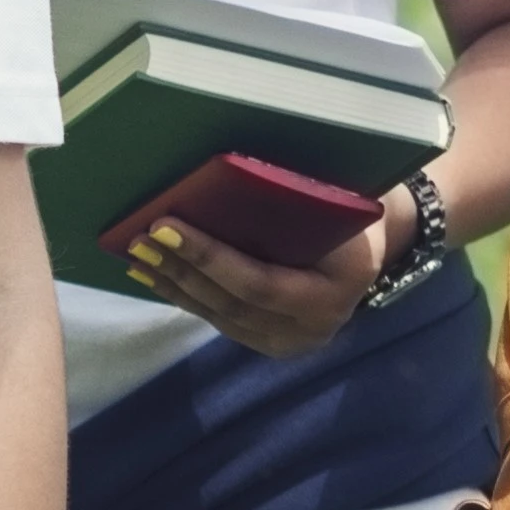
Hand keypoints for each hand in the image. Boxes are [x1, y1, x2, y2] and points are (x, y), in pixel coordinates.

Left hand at [127, 204, 392, 357]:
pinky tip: (156, 278)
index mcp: (340, 285)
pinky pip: (222, 322)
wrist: (371, 241)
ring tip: (138, 258)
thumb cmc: (351, 203)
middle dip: (181, 270)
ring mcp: (295, 341)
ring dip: (174, 287)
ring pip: (222, 317)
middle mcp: (318, 325)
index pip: (260, 281)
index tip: (165, 225)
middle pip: (233, 302)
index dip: (207, 256)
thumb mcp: (336, 195)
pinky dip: (186, 298)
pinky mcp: (273, 342)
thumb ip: (293, 193)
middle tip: (140, 239)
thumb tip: (222, 166)